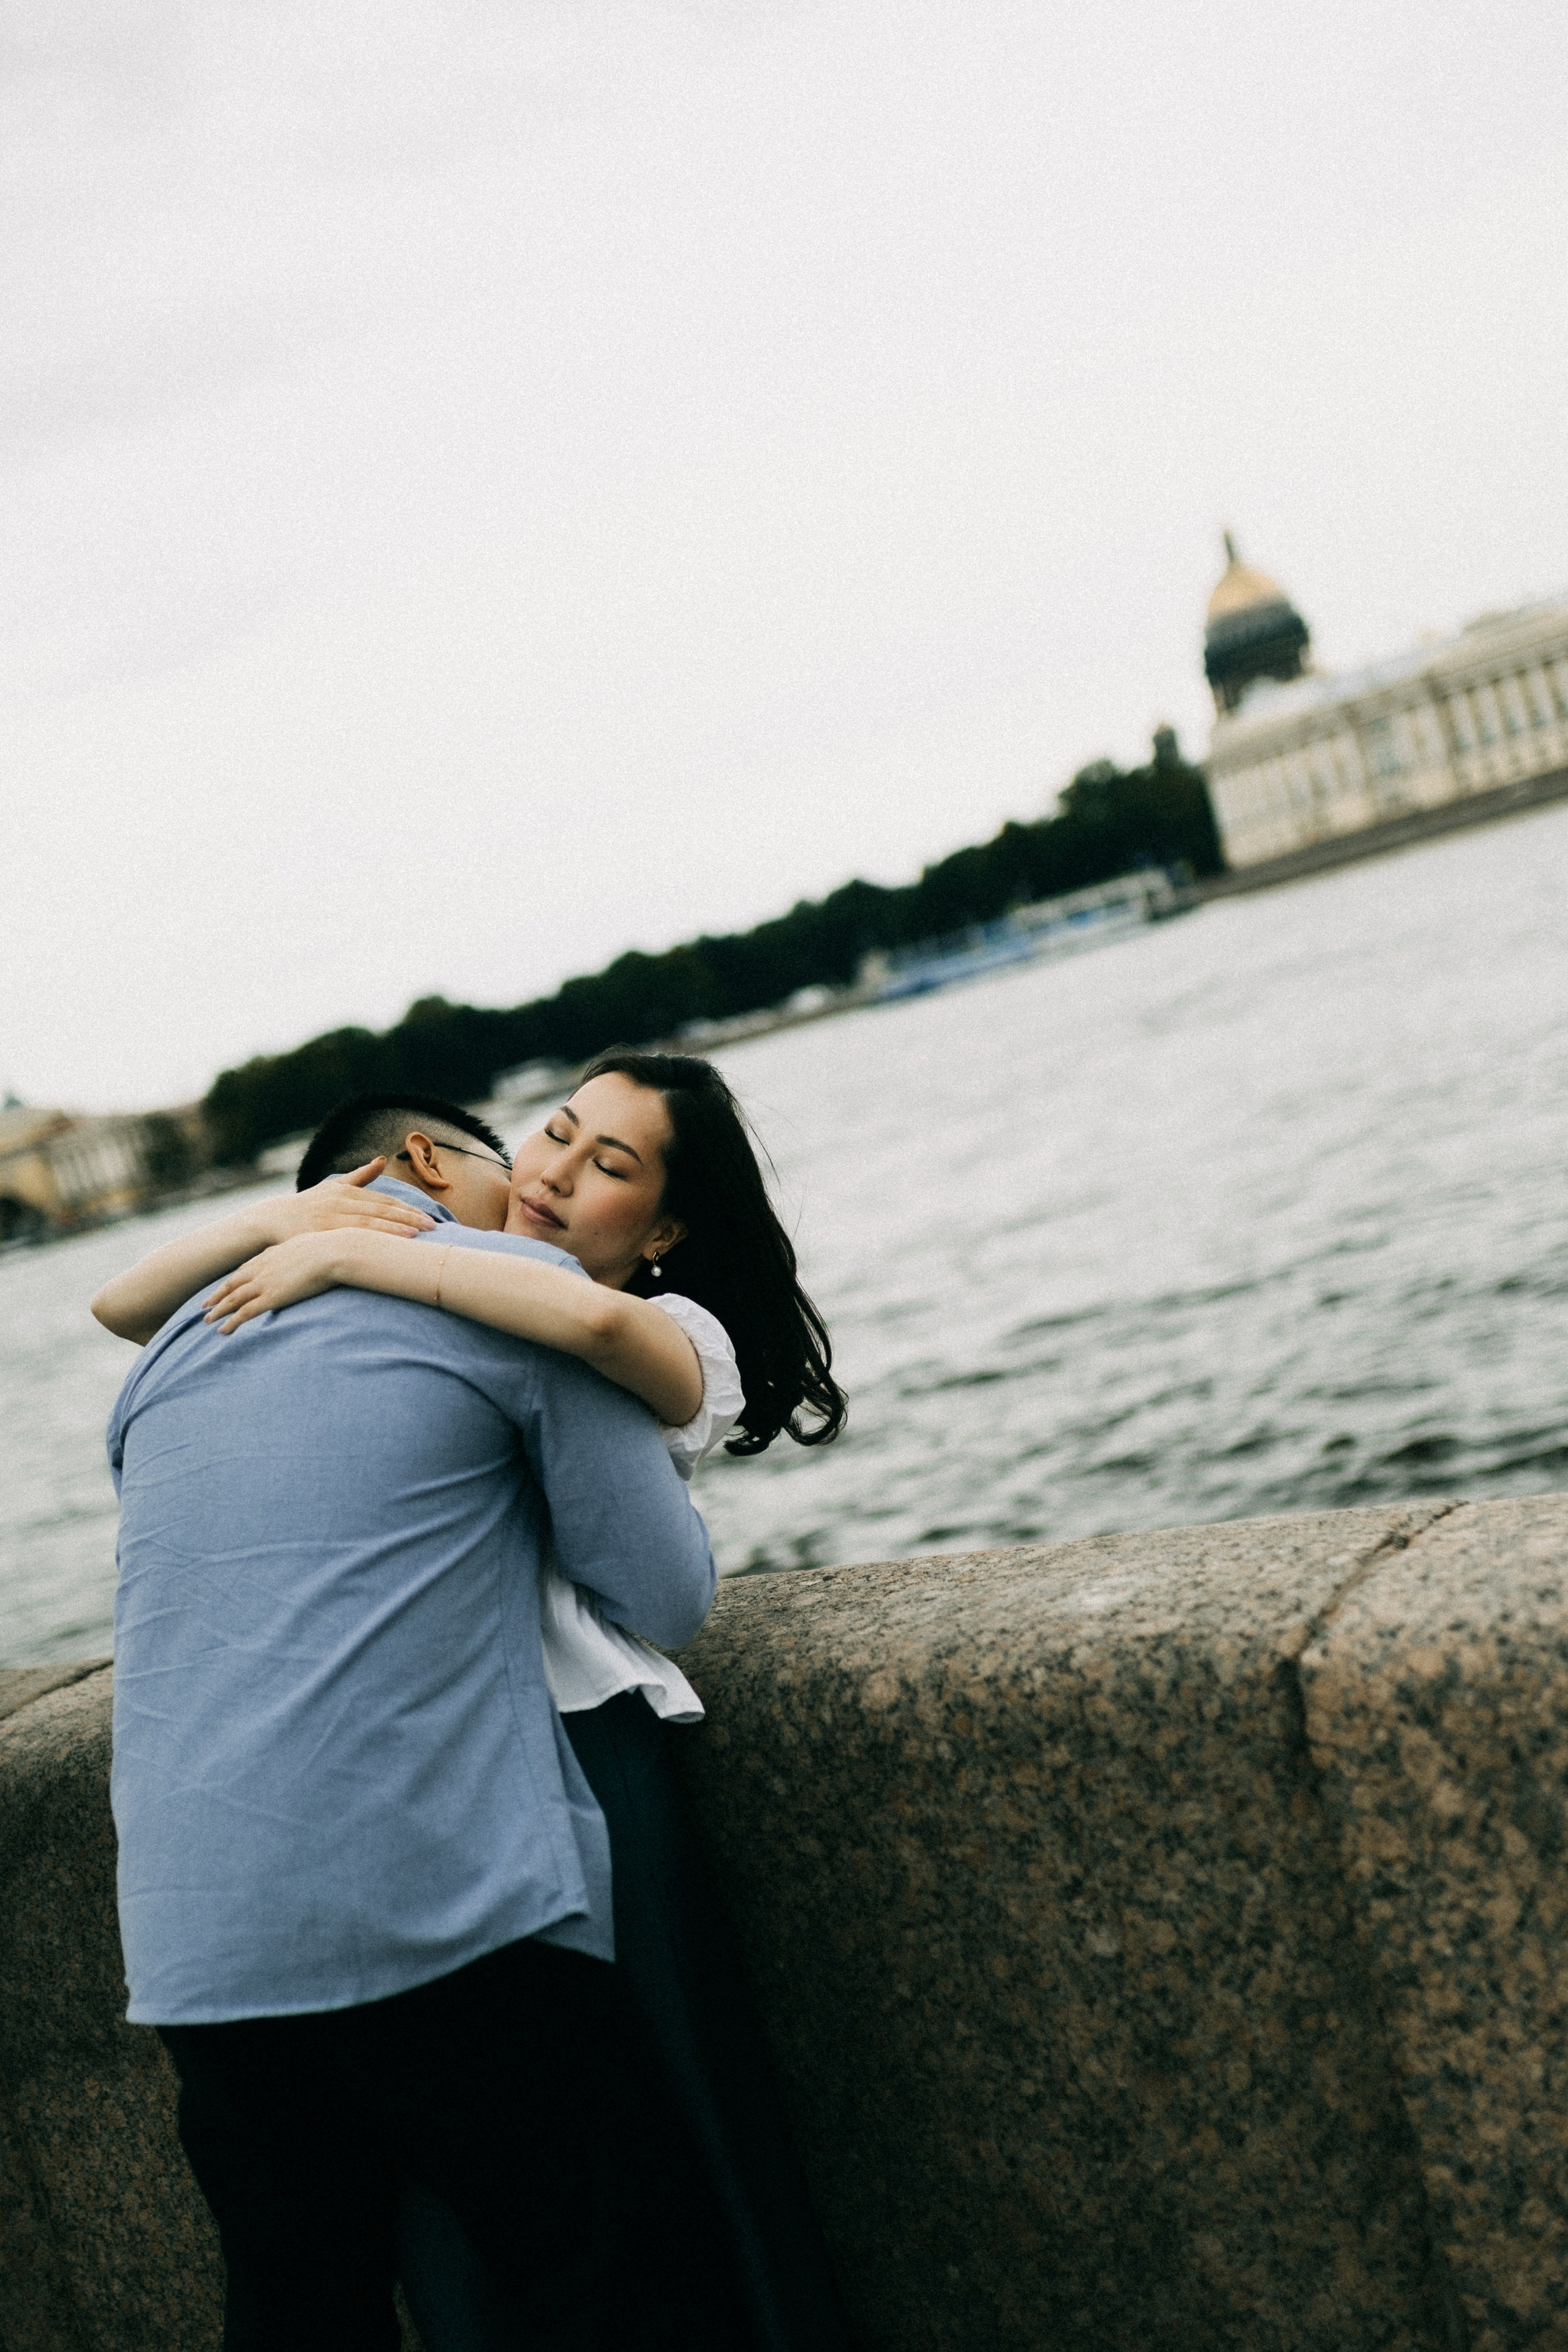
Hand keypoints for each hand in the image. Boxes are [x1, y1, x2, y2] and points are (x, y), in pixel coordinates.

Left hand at [204, 1232, 366, 1332]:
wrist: (333, 1252)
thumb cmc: (330, 1248)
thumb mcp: (310, 1244)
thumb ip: (301, 1251)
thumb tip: (308, 1254)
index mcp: (271, 1254)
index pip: (245, 1269)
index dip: (233, 1279)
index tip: (224, 1286)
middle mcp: (262, 1268)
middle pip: (232, 1283)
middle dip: (217, 1295)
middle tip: (204, 1305)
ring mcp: (264, 1283)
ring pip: (232, 1299)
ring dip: (218, 1310)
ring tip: (207, 1321)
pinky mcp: (271, 1298)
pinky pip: (244, 1313)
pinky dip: (230, 1322)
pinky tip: (222, 1331)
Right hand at [252, 1159, 436, 1248]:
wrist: (270, 1220)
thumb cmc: (307, 1206)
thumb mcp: (333, 1187)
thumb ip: (359, 1176)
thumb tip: (381, 1159)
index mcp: (346, 1192)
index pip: (384, 1201)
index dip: (408, 1209)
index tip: (430, 1217)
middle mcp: (339, 1202)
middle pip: (380, 1211)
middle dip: (408, 1218)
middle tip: (433, 1227)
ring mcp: (327, 1218)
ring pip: (366, 1224)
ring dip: (392, 1229)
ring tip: (416, 1236)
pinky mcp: (316, 1235)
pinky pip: (345, 1240)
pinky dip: (367, 1243)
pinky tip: (382, 1249)